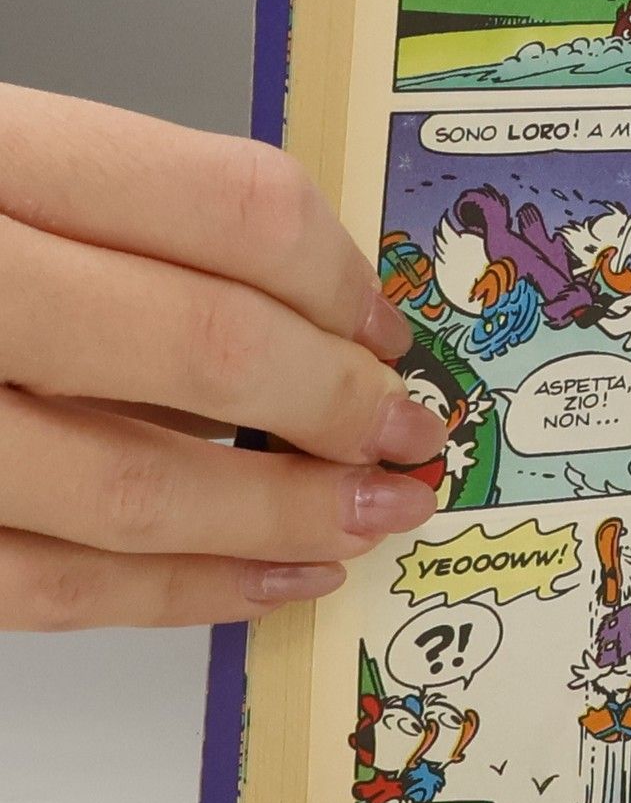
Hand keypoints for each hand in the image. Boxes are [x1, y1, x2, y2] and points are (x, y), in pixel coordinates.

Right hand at [0, 87, 446, 630]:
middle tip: (410, 431)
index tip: (391, 325)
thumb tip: (318, 310)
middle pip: (205, 346)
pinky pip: (49, 585)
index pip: (227, 208)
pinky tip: (270, 579)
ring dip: (284, 513)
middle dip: (340, 405)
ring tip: (369, 514)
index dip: (343, 279)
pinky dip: (185, 593)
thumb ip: (122, 219)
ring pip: (134, 485)